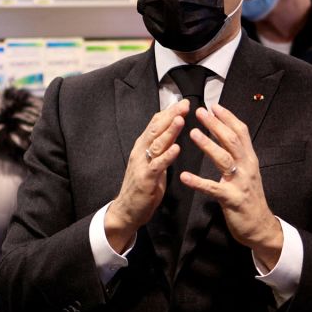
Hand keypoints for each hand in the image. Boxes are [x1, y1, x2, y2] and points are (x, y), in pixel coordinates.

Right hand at [105, 99, 187, 251]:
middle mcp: (140, 152)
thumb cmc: (142, 186)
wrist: (126, 210)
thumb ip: (160, 148)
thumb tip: (172, 132)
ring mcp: (142, 164)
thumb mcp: (152, 162)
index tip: (182, 102)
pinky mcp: (145, 179)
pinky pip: (157, 165)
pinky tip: (176, 148)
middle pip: (155, 129)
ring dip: (169, 131)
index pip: (154, 124)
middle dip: (171, 116)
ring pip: (156, 144)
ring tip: (180, 120)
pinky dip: (167, 156)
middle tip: (184, 105)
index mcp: (142, 146)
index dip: (168, 112)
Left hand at [179, 104, 282, 267]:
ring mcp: (240, 183)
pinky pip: (212, 188)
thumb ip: (239, 155)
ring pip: (224, 159)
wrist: (260, 226)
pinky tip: (184, 176)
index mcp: (250, 159)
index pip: (241, 132)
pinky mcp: (231, 199)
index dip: (228, 118)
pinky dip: (198, 181)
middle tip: (200, 112)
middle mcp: (247, 167)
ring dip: (208, 145)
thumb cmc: (250, 198)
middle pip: (232, 141)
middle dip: (216, 125)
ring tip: (193, 133)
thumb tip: (225, 135)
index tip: (214, 106)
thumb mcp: (247, 172)